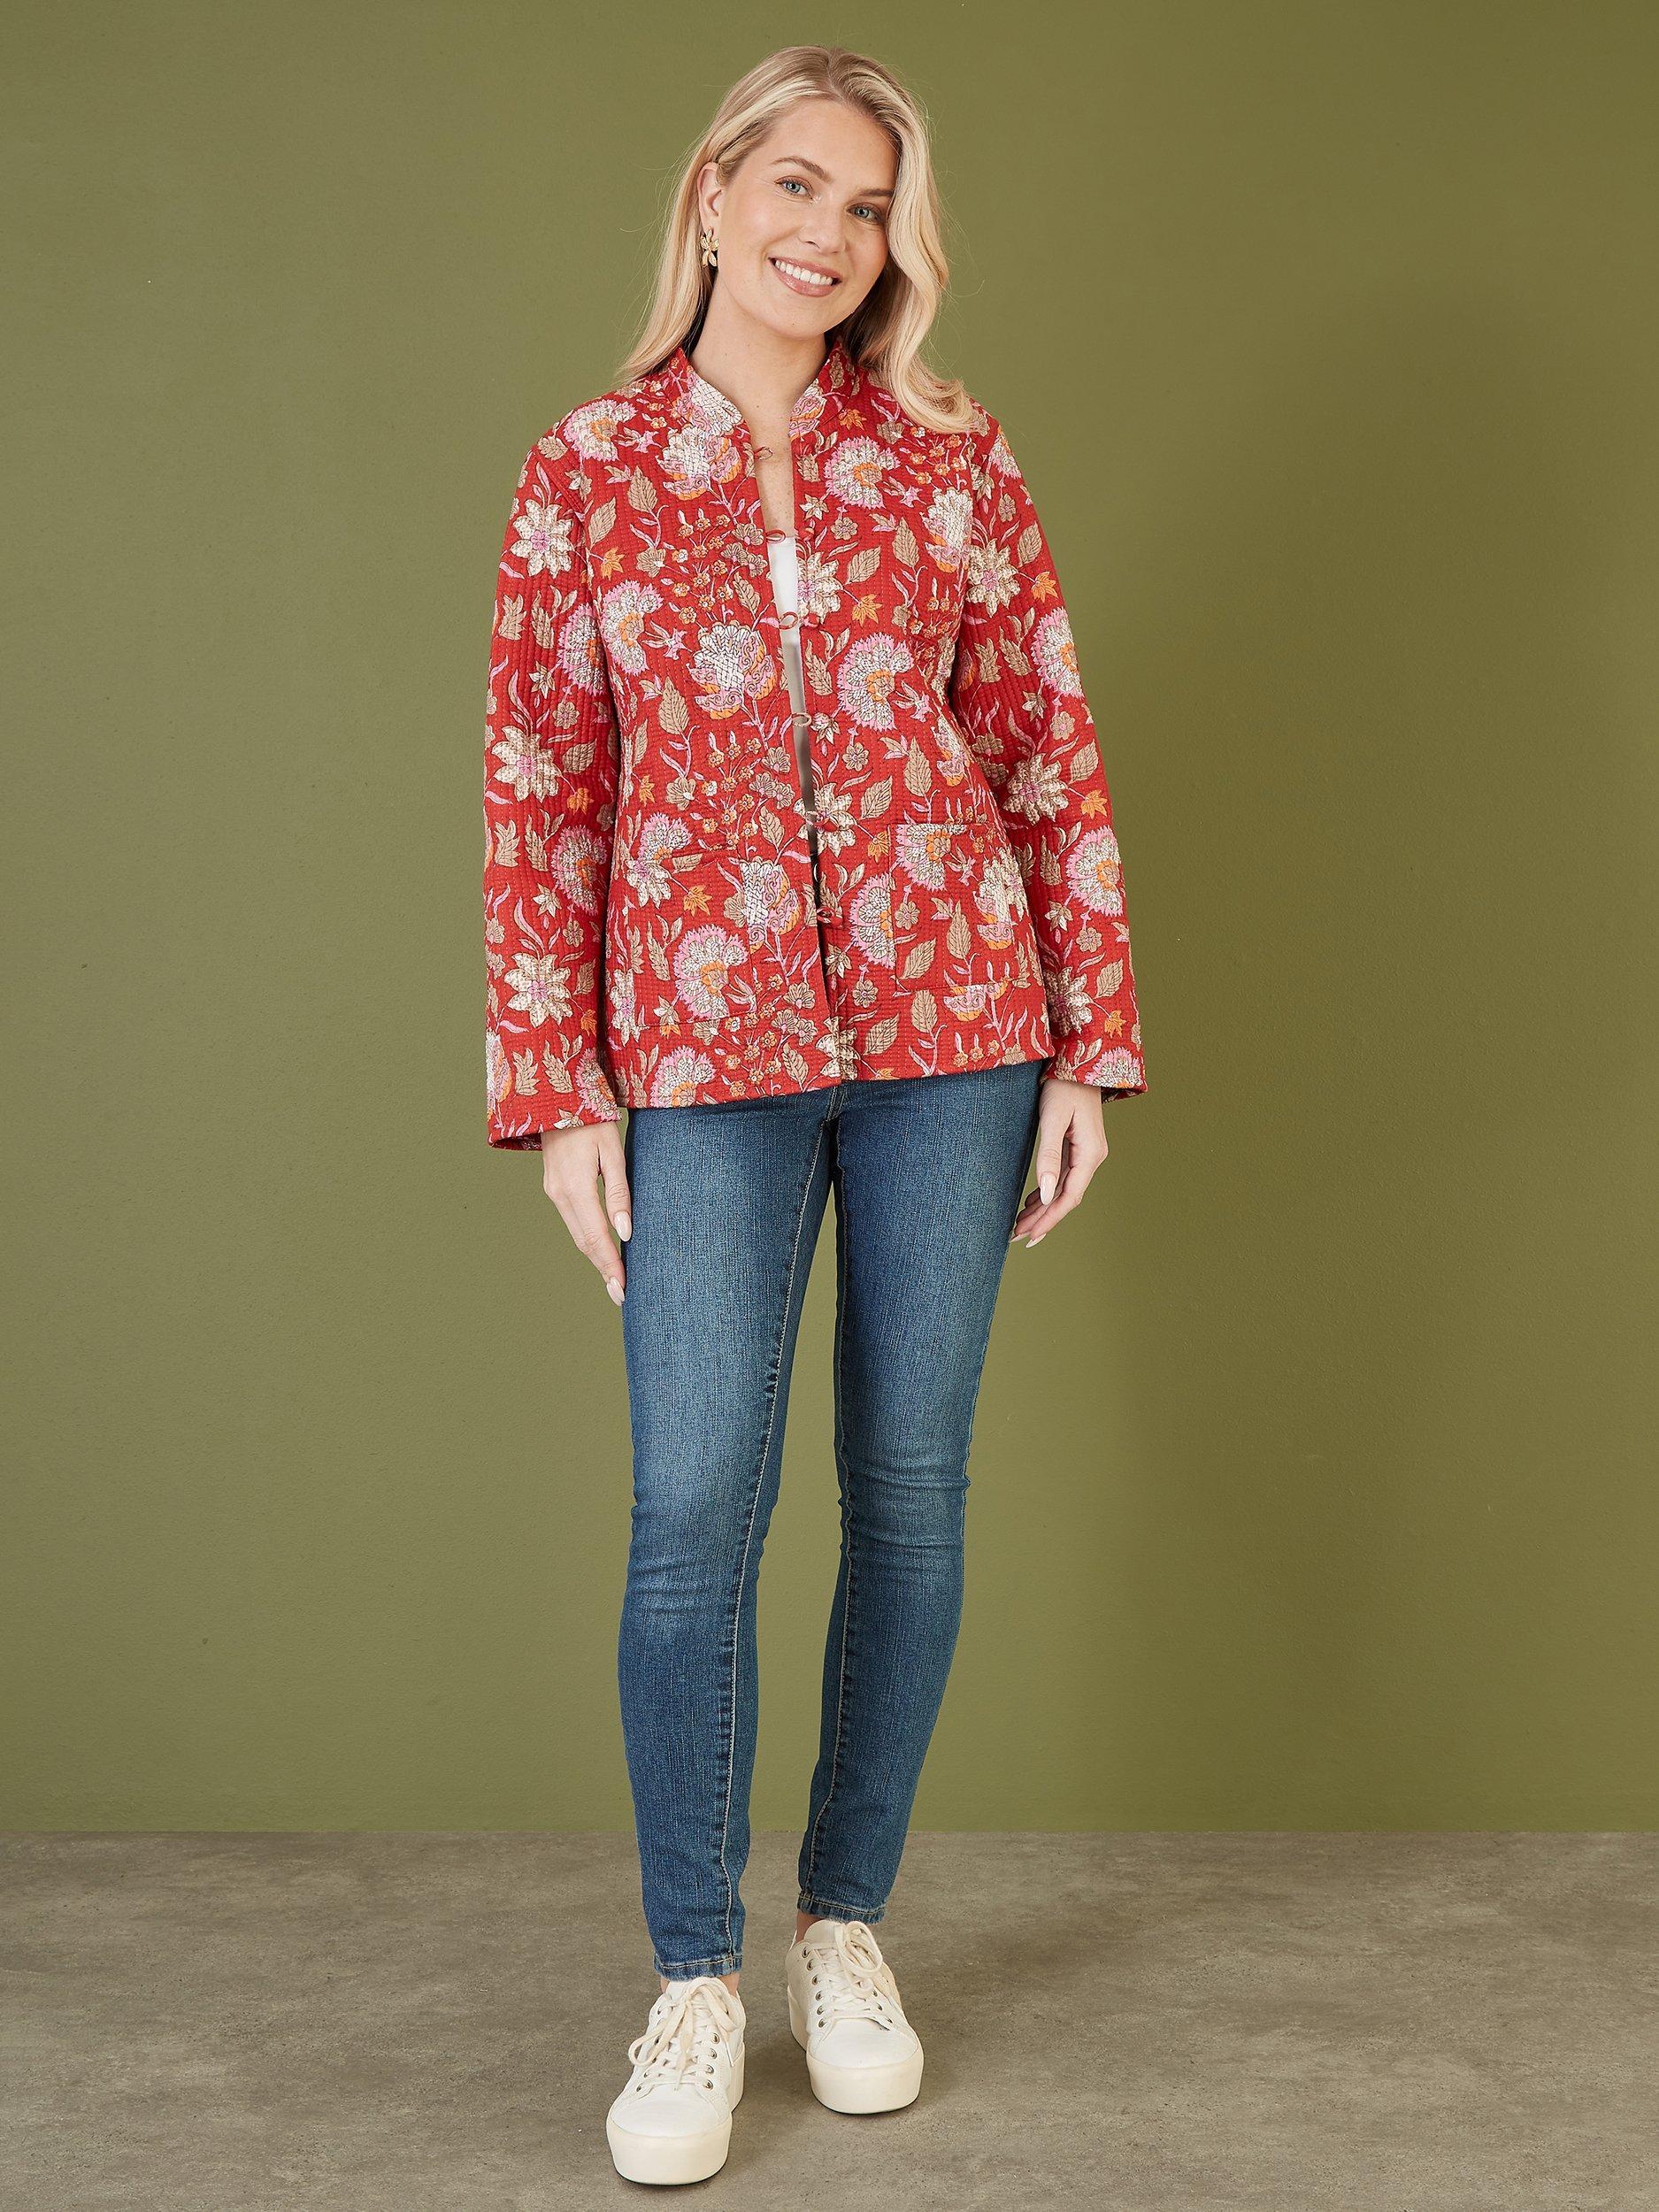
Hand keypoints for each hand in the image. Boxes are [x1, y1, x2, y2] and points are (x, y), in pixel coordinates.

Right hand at [539, 1121, 631, 1304]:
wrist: (558, 1099)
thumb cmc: (593, 1120)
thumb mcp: (613, 1152)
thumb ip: (619, 1192)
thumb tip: (625, 1232)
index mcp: (576, 1187)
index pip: (596, 1237)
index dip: (611, 1264)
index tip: (624, 1287)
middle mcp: (560, 1195)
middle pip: (584, 1242)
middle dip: (604, 1270)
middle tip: (622, 1295)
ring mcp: (553, 1192)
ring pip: (577, 1234)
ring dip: (595, 1258)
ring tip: (614, 1279)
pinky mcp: (554, 1188)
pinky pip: (573, 1222)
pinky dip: (588, 1240)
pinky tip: (601, 1250)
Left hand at [1012, 1079, 1108, 1247]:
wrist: (1078, 1061)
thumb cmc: (1063, 1085)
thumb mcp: (1053, 1119)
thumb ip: (1049, 1157)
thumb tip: (1046, 1195)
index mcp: (1090, 1154)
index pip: (1069, 1197)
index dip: (1050, 1219)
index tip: (1029, 1236)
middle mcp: (1092, 1156)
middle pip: (1067, 1197)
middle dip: (1043, 1219)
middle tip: (1016, 1236)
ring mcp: (1086, 1151)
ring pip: (1064, 1189)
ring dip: (1043, 1207)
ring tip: (1020, 1224)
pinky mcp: (1078, 1145)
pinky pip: (1063, 1176)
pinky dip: (1047, 1191)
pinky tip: (1032, 1201)